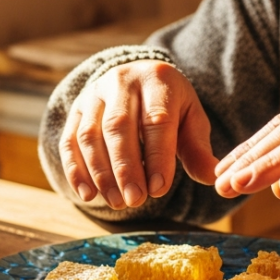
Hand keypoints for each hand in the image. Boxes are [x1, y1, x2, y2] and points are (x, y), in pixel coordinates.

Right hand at [60, 60, 218, 208]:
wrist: (136, 76)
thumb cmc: (168, 104)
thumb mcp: (190, 118)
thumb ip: (197, 147)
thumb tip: (210, 177)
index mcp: (156, 80)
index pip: (156, 119)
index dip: (157, 155)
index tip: (159, 189)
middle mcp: (121, 82)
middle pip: (118, 126)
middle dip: (126, 167)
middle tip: (135, 200)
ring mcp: (93, 94)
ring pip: (89, 135)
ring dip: (101, 173)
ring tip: (117, 202)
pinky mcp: (75, 110)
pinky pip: (69, 141)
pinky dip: (76, 170)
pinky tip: (88, 194)